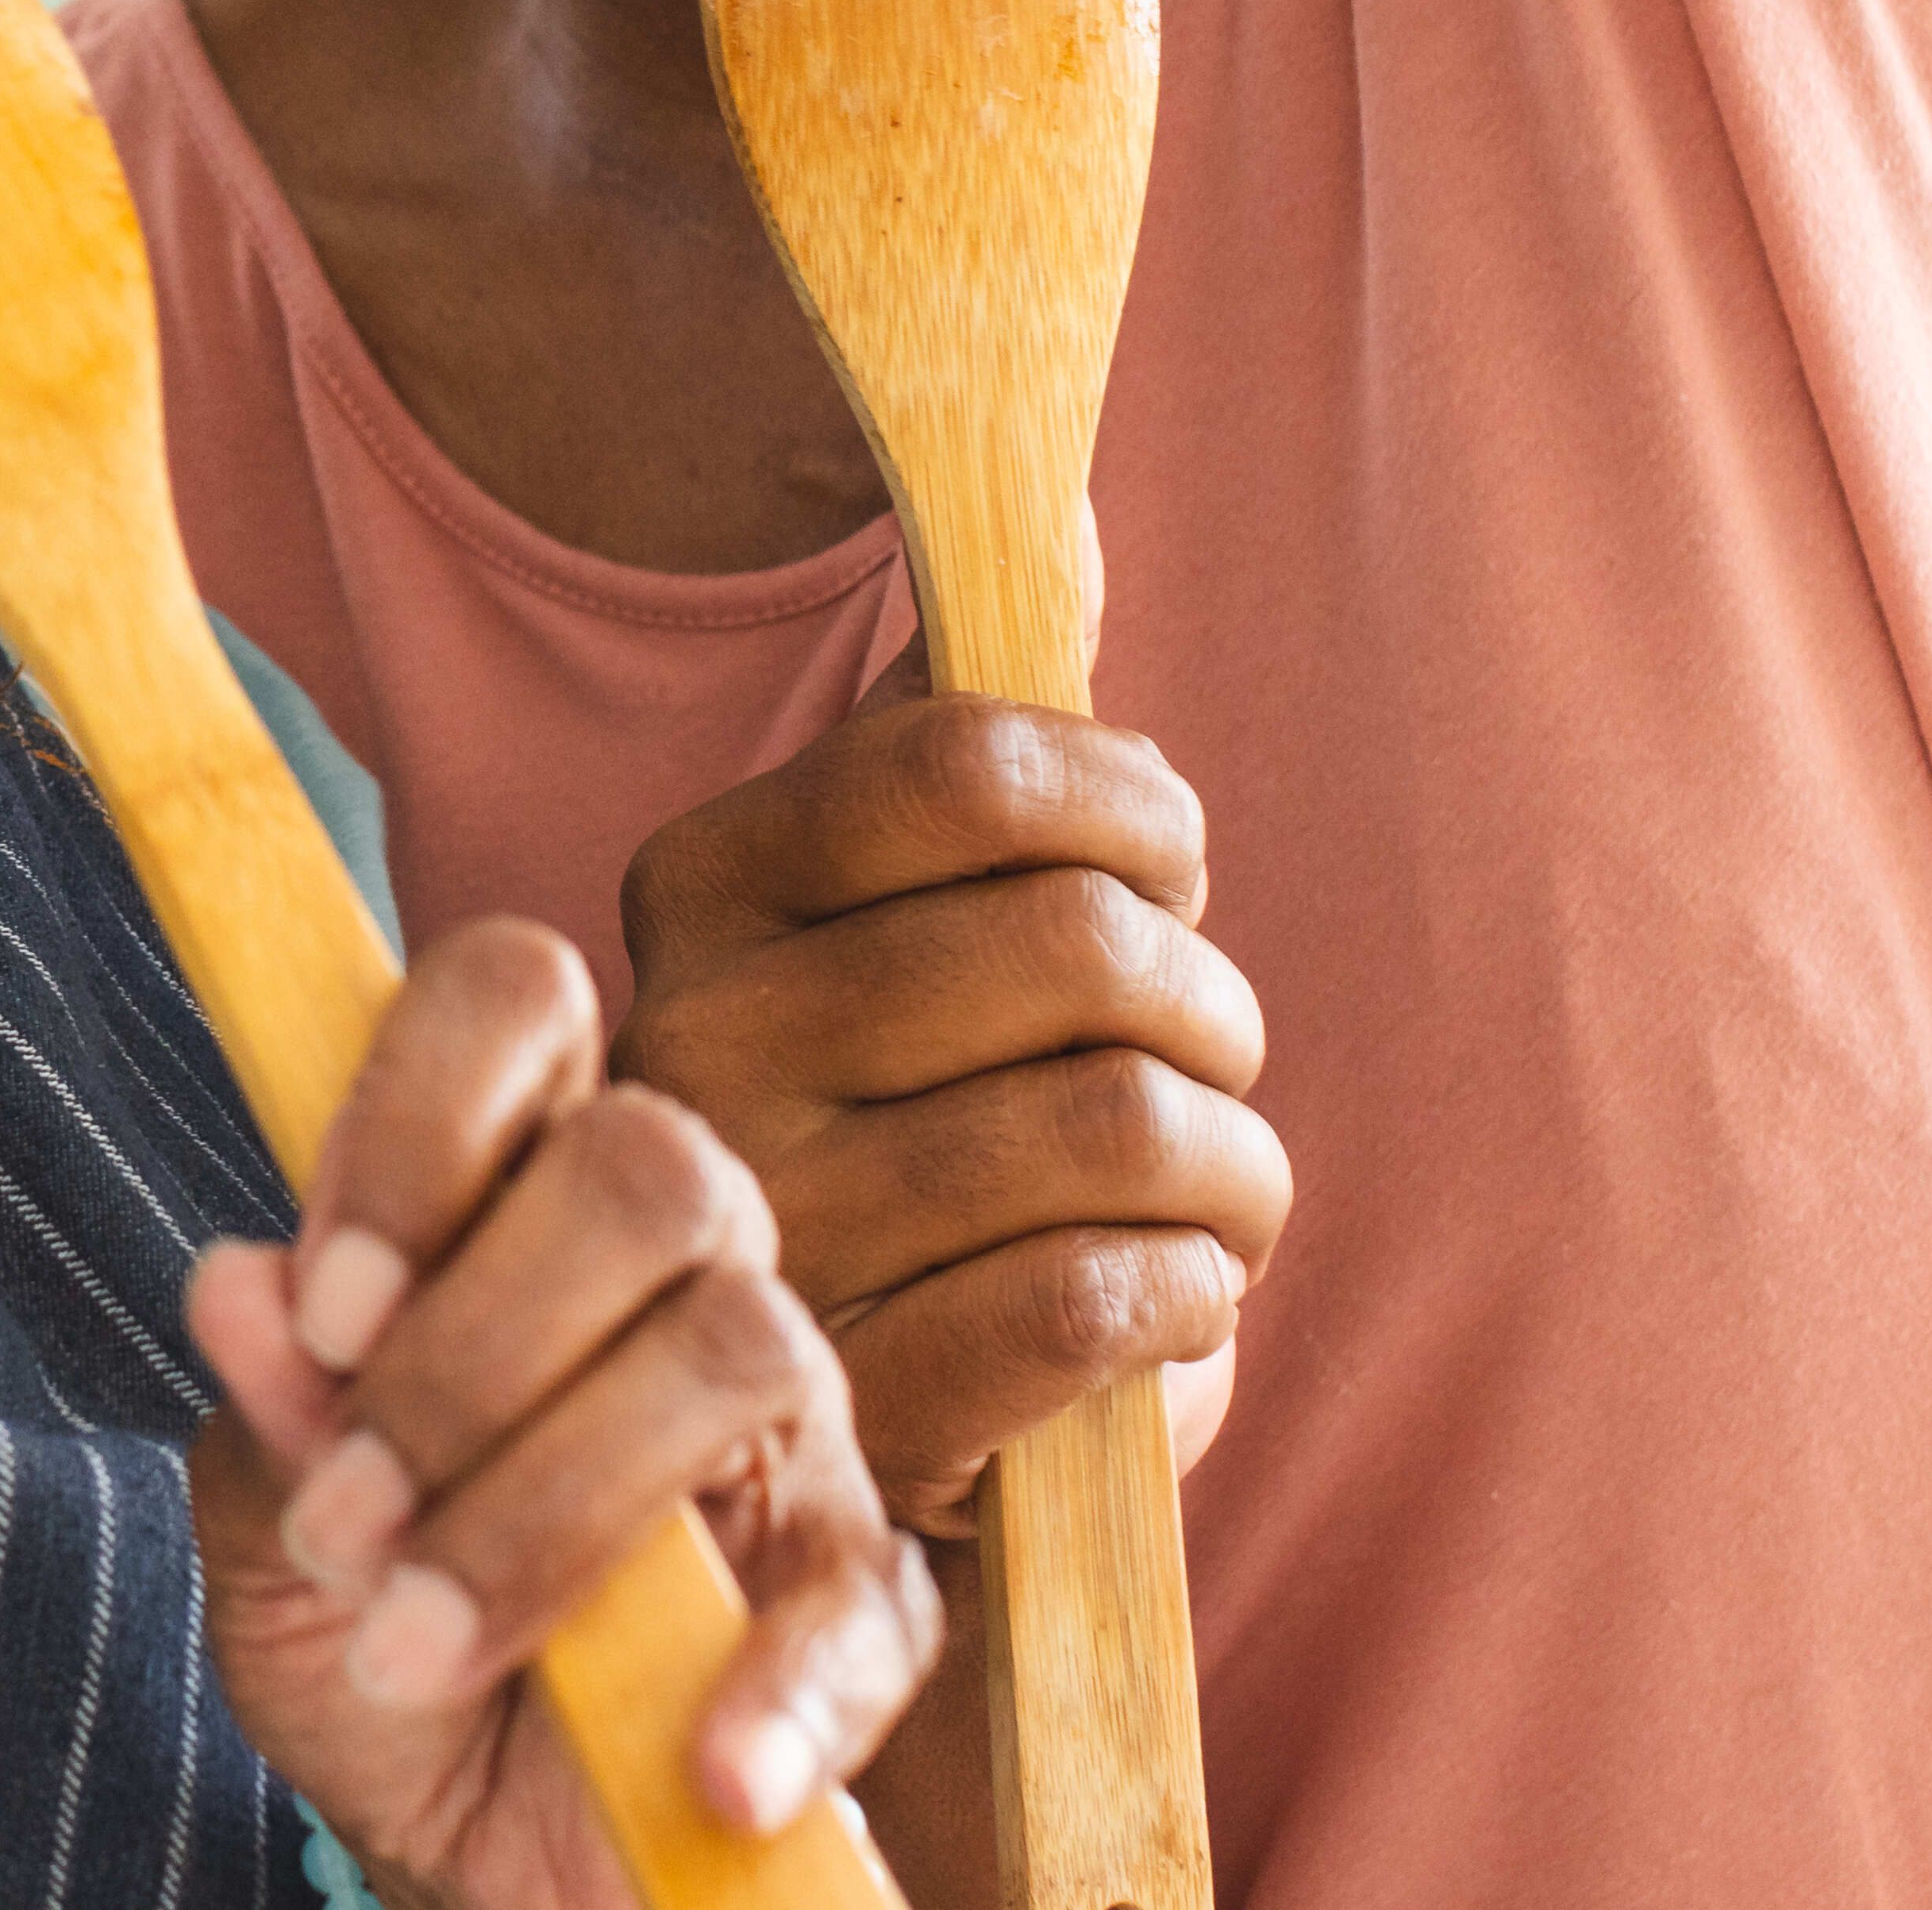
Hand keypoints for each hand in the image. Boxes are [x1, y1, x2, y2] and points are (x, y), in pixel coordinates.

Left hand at [188, 916, 937, 1904]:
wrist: (463, 1842)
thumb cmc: (362, 1630)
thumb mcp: (267, 1532)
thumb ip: (266, 1414)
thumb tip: (237, 1286)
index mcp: (510, 1189)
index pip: (516, 1002)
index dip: (425, 1111)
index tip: (329, 1302)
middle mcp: (671, 1261)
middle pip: (651, 1165)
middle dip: (474, 1345)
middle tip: (343, 1517)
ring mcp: (787, 1418)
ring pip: (740, 1345)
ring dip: (549, 1510)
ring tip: (415, 1646)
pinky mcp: (859, 1589)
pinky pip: (864, 1596)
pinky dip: (783, 1683)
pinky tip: (705, 1766)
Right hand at [618, 695, 1286, 1534]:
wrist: (818, 1414)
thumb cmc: (909, 1116)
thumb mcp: (897, 912)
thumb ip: (967, 738)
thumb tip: (1059, 518)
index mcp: (699, 884)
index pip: (971, 763)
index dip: (1135, 808)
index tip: (1168, 871)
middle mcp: (698, 1043)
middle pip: (1081, 941)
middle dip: (1208, 1001)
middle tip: (1204, 1057)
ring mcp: (769, 1229)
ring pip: (1121, 1122)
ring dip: (1234, 1162)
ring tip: (1214, 1192)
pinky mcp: (860, 1404)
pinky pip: (1101, 1294)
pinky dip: (1196, 1283)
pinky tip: (1179, 1289)